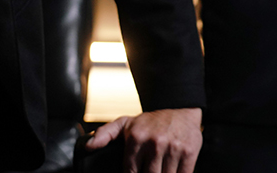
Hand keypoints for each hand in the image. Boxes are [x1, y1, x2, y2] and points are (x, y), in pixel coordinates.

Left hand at [86, 108, 201, 172]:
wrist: (179, 109)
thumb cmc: (149, 121)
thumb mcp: (125, 124)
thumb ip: (105, 134)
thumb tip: (87, 146)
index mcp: (136, 138)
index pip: (130, 172)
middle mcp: (154, 144)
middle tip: (146, 171)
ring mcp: (173, 149)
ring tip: (157, 171)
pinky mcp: (189, 153)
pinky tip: (170, 171)